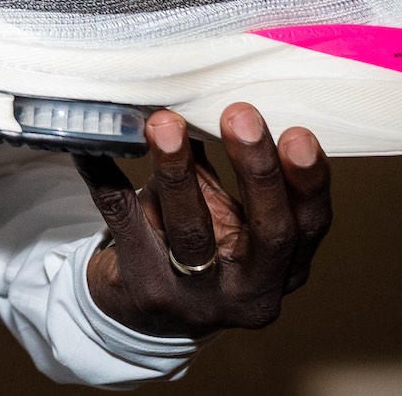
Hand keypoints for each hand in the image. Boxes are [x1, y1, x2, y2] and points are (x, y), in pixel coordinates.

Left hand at [75, 102, 331, 337]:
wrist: (144, 312)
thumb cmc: (198, 245)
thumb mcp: (227, 214)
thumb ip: (230, 166)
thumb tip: (215, 89)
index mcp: (284, 268)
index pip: (309, 225)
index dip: (308, 182)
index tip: (298, 134)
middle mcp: (250, 291)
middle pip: (267, 232)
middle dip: (256, 171)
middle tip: (241, 115)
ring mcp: (197, 297)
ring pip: (192, 232)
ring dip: (179, 173)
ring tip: (165, 124)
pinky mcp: (143, 286)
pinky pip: (123, 221)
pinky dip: (105, 176)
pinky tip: (91, 144)